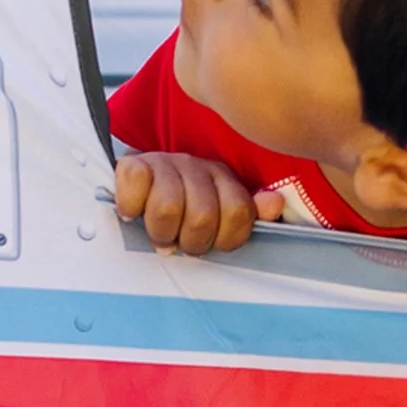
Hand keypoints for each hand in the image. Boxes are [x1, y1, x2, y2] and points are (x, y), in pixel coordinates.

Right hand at [113, 151, 263, 257]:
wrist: (139, 183)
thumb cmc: (181, 207)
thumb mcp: (218, 213)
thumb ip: (248, 214)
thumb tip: (274, 204)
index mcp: (222, 177)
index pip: (237, 211)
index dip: (224, 239)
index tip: (211, 243)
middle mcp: (195, 166)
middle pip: (202, 216)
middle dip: (190, 242)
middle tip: (180, 244)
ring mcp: (164, 163)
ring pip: (168, 208)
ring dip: (161, 232)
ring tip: (160, 235)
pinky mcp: (133, 164)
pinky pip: (136, 184)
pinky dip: (132, 207)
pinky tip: (133, 214)